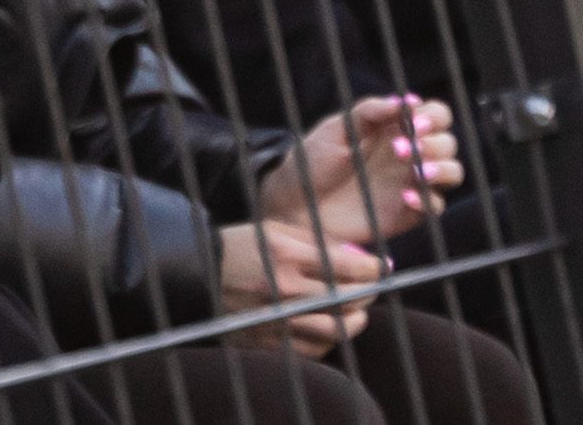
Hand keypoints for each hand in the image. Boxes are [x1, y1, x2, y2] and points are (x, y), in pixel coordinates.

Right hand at [217, 220, 382, 357]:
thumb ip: (317, 242)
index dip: (373, 267)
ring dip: (355, 321)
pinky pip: (312, 351)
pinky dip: (329, 341)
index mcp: (288, 256)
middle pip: (347, 300)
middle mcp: (284, 291)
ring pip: (336, 331)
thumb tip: (357, 254)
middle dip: (368, 293)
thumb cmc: (242, 246)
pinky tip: (330, 327)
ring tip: (357, 311)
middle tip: (373, 286)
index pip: (347, 265)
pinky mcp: (267, 343)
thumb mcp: (278, 230)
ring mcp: (276, 321)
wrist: (199, 277)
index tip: (383, 266)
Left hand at [261, 96, 461, 246]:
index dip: (434, 116)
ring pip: (453, 172)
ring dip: (443, 169)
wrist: (295, 207)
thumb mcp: (336, 129)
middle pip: (449, 142)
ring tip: (418, 172)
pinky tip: (405, 198)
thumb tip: (405, 101)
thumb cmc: (312, 162)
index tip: (415, 124)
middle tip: (404, 151)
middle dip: (435, 143)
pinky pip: (435, 206)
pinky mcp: (407, 213)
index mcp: (396, 128)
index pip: (436, 114)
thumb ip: (369, 112)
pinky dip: (427, 200)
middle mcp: (410, 153)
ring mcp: (411, 184)